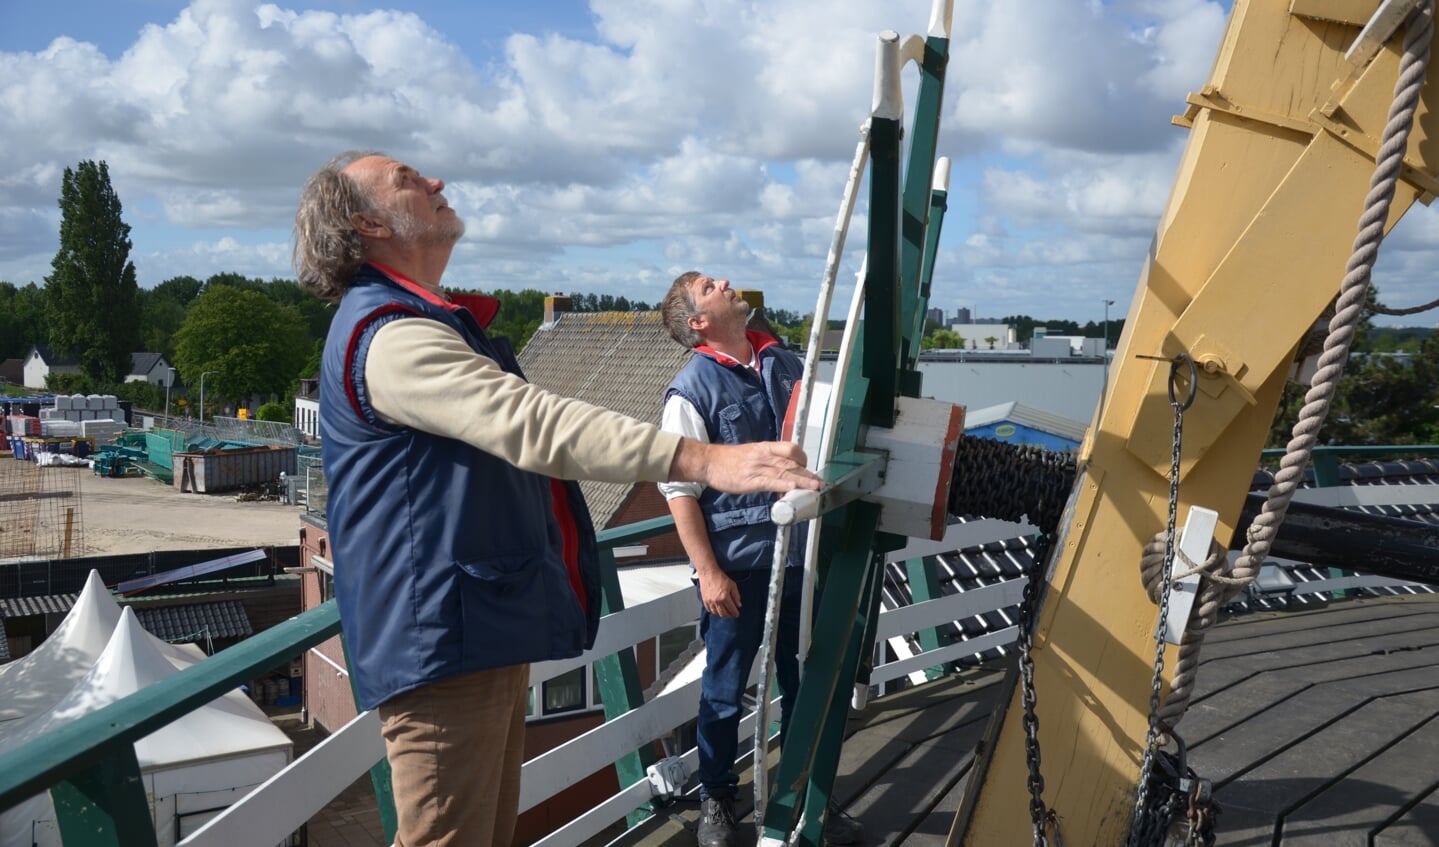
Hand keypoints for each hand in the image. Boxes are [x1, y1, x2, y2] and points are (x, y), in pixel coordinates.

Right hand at [671, 440, 820, 494]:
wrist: (708, 461)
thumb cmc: (728, 460)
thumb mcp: (751, 455)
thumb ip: (767, 462)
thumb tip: (781, 473)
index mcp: (765, 448)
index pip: (790, 449)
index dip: (802, 458)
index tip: (809, 469)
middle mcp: (764, 455)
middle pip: (791, 462)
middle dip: (807, 473)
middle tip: (820, 483)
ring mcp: (757, 467)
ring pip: (784, 472)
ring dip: (802, 480)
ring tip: (815, 487)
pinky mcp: (750, 480)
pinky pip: (769, 482)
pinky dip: (782, 485)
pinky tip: (792, 489)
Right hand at [698, 569, 740, 617]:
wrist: (708, 573)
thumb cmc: (720, 577)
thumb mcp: (733, 585)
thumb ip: (736, 596)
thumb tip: (738, 605)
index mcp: (724, 598)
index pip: (732, 610)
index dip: (735, 613)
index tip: (737, 614)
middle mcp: (717, 601)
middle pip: (724, 614)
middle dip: (729, 615)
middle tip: (732, 614)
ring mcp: (710, 602)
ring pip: (717, 613)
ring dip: (722, 614)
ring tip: (725, 613)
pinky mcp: (705, 601)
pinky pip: (710, 610)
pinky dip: (714, 612)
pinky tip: (717, 610)